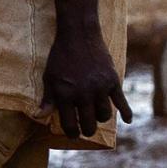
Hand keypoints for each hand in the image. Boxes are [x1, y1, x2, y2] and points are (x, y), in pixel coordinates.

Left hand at [43, 26, 130, 141]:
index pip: (69, 124)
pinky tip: (128, 120)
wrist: (79, 34)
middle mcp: (83, 94)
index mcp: (65, 95)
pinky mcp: (112, 80)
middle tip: (86, 128)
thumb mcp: (49, 77)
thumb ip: (47, 99)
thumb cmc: (60, 56)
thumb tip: (38, 117)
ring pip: (104, 115)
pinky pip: (121, 101)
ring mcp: (99, 87)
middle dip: (87, 130)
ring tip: (96, 115)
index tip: (73, 134)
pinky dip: (126, 112)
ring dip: (100, 118)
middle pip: (89, 124)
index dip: (71, 133)